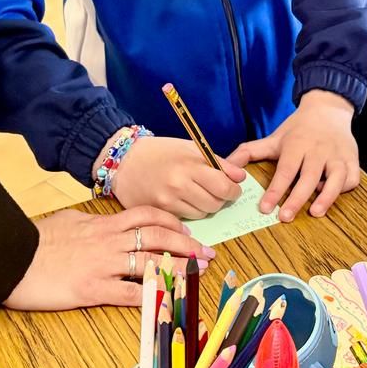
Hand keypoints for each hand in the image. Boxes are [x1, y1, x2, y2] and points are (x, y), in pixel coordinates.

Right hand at [3, 206, 215, 309]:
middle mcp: (109, 241)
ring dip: (179, 268)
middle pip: (158, 236)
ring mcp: (103, 265)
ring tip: (198, 274)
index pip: (147, 216)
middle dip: (187, 245)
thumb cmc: (33, 240)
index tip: (188, 231)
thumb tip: (101, 221)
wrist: (10, 257)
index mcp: (103, 224)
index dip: (172, 222)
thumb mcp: (66, 221)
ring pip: (152, 262)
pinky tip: (168, 300)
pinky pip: (130, 292)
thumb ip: (89, 222)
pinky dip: (152, 296)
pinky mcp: (93, 289)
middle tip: (207, 254)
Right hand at [113, 135, 245, 218]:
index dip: (234, 189)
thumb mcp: (191, 148)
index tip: (232, 187)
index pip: (224, 187)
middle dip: (221, 199)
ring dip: (206, 207)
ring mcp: (168, 200)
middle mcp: (179, 184)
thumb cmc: (161, 151)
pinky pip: (186, 219)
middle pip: (215, 203)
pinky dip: (190, 212)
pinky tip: (183, 200)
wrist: (125, 160)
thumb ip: (219, 163)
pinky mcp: (159, 212)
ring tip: (197, 194)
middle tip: (216, 191)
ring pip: (202, 214)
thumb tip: (241, 176)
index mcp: (190, 164)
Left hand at [228, 90, 357, 221]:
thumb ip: (249, 152)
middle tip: (285, 217)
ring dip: (327, 197)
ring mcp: (338, 155)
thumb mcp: (273, 138)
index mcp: (297, 144)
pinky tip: (330, 195)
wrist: (328, 109)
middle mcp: (318, 150)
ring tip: (315, 213)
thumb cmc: (298, 129)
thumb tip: (226, 164)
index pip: (286, 170)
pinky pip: (352, 178)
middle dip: (297, 198)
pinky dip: (343, 189)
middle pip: (309, 177)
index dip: (275, 190)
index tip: (265, 208)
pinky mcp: (352, 160)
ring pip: (336, 178)